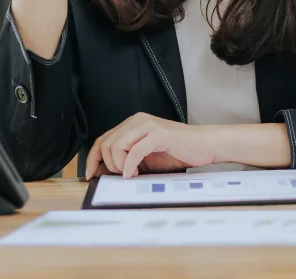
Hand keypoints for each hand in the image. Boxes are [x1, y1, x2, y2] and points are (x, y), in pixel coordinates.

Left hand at [84, 113, 217, 179]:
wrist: (205, 145)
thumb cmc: (177, 152)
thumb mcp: (146, 158)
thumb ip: (126, 160)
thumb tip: (103, 171)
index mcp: (133, 124)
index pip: (103, 139)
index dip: (93, 158)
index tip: (90, 174)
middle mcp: (137, 120)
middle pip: (107, 143)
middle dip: (109, 165)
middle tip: (123, 175)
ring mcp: (148, 125)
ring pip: (117, 145)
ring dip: (120, 165)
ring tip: (131, 174)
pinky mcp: (158, 134)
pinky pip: (135, 150)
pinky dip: (130, 165)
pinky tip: (134, 174)